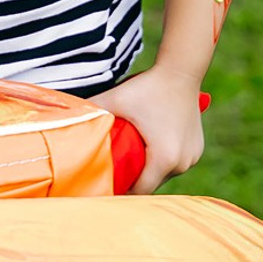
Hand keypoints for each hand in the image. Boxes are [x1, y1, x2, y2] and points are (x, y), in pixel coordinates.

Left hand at [95, 67, 205, 192]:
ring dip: (148, 171)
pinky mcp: (197, 149)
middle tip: (113, 173)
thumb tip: (65, 118)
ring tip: (130, 163)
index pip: (140, 190)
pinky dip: (162, 162)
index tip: (106, 187)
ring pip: (164, 174)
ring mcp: (192, 157)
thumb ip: (92, 110)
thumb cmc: (149, 87)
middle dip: (133, 179)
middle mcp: (182, 163)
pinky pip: (175, 163)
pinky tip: (147, 154)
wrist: (181, 71)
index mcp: (164, 158)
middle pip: (152, 183)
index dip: (122, 190)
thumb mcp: (116, 100)